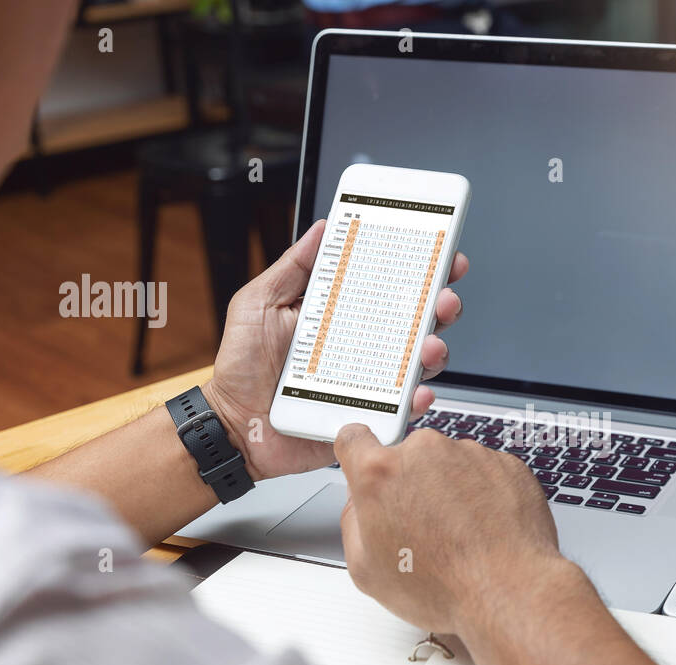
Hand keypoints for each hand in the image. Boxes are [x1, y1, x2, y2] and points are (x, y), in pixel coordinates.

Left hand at [204, 219, 468, 480]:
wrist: (232, 423)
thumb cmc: (242, 366)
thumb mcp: (259, 302)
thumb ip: (293, 266)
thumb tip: (323, 228)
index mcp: (341, 314)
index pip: (389, 286)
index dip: (419, 268)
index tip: (440, 251)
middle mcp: (362, 346)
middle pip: (416, 322)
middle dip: (440, 306)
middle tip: (443, 298)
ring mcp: (369, 382)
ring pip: (418, 364)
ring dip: (433, 351)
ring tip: (428, 346)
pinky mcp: (367, 415)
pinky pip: (402, 409)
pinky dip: (416, 401)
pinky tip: (416, 391)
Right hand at [333, 424, 570, 636]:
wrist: (510, 591)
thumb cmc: (446, 586)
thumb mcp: (366, 569)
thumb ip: (353, 522)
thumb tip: (360, 505)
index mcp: (381, 473)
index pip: (354, 438)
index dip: (358, 455)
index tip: (366, 467)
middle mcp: (425, 452)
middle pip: (407, 457)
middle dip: (410, 485)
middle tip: (423, 527)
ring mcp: (469, 454)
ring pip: (449, 464)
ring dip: (449, 490)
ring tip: (460, 536)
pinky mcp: (505, 463)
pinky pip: (484, 472)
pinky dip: (483, 494)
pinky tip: (484, 529)